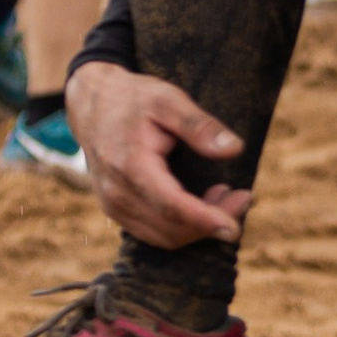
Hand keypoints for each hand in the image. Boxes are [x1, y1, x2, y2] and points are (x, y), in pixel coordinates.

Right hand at [68, 62, 251, 249]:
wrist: (92, 105)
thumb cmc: (133, 99)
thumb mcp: (168, 100)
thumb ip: (200, 126)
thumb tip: (234, 149)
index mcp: (130, 165)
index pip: (171, 207)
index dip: (205, 221)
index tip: (234, 226)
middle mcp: (117, 193)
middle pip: (171, 228)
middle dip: (212, 222)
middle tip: (244, 197)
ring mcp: (113, 206)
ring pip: (164, 237)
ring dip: (199, 227)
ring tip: (226, 195)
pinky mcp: (116, 211)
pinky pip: (154, 233)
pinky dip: (182, 226)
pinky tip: (202, 204)